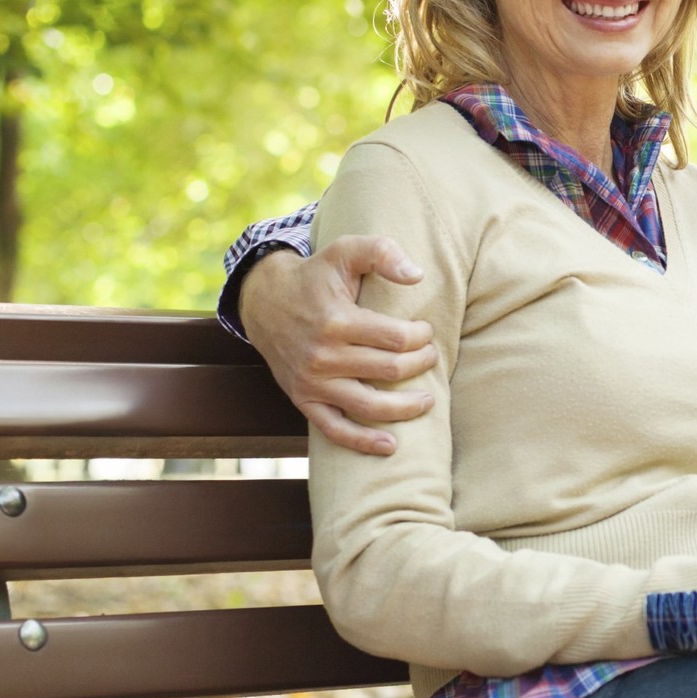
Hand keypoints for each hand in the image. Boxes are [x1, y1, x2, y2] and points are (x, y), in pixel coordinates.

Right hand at [239, 237, 439, 454]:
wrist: (265, 301)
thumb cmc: (316, 276)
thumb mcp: (345, 251)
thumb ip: (382, 253)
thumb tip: (417, 275)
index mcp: (338, 321)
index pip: (398, 338)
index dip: (422, 336)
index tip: (426, 331)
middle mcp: (323, 356)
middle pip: (390, 370)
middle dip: (421, 364)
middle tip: (430, 357)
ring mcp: (312, 382)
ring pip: (371, 405)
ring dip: (406, 407)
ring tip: (427, 400)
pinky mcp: (303, 400)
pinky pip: (335, 430)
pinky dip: (364, 442)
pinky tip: (391, 446)